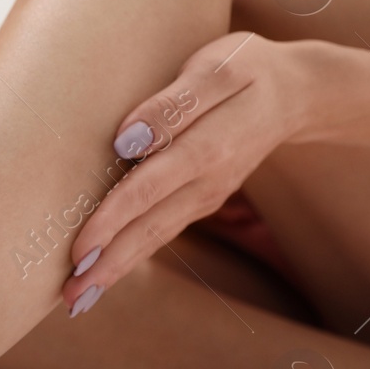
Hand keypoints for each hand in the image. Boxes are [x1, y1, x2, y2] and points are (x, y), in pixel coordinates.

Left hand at [63, 32, 317, 315]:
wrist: (299, 92)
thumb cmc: (248, 69)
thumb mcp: (215, 69)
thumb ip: (171, 106)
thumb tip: (126, 140)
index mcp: (207, 147)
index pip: (148, 189)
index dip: (112, 220)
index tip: (79, 250)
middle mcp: (206, 182)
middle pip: (149, 228)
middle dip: (109, 264)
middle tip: (70, 298)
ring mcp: (205, 195)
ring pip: (155, 237)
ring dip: (117, 269)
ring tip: (79, 300)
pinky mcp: (200, 198)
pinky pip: (162, 230)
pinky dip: (133, 255)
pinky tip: (106, 273)